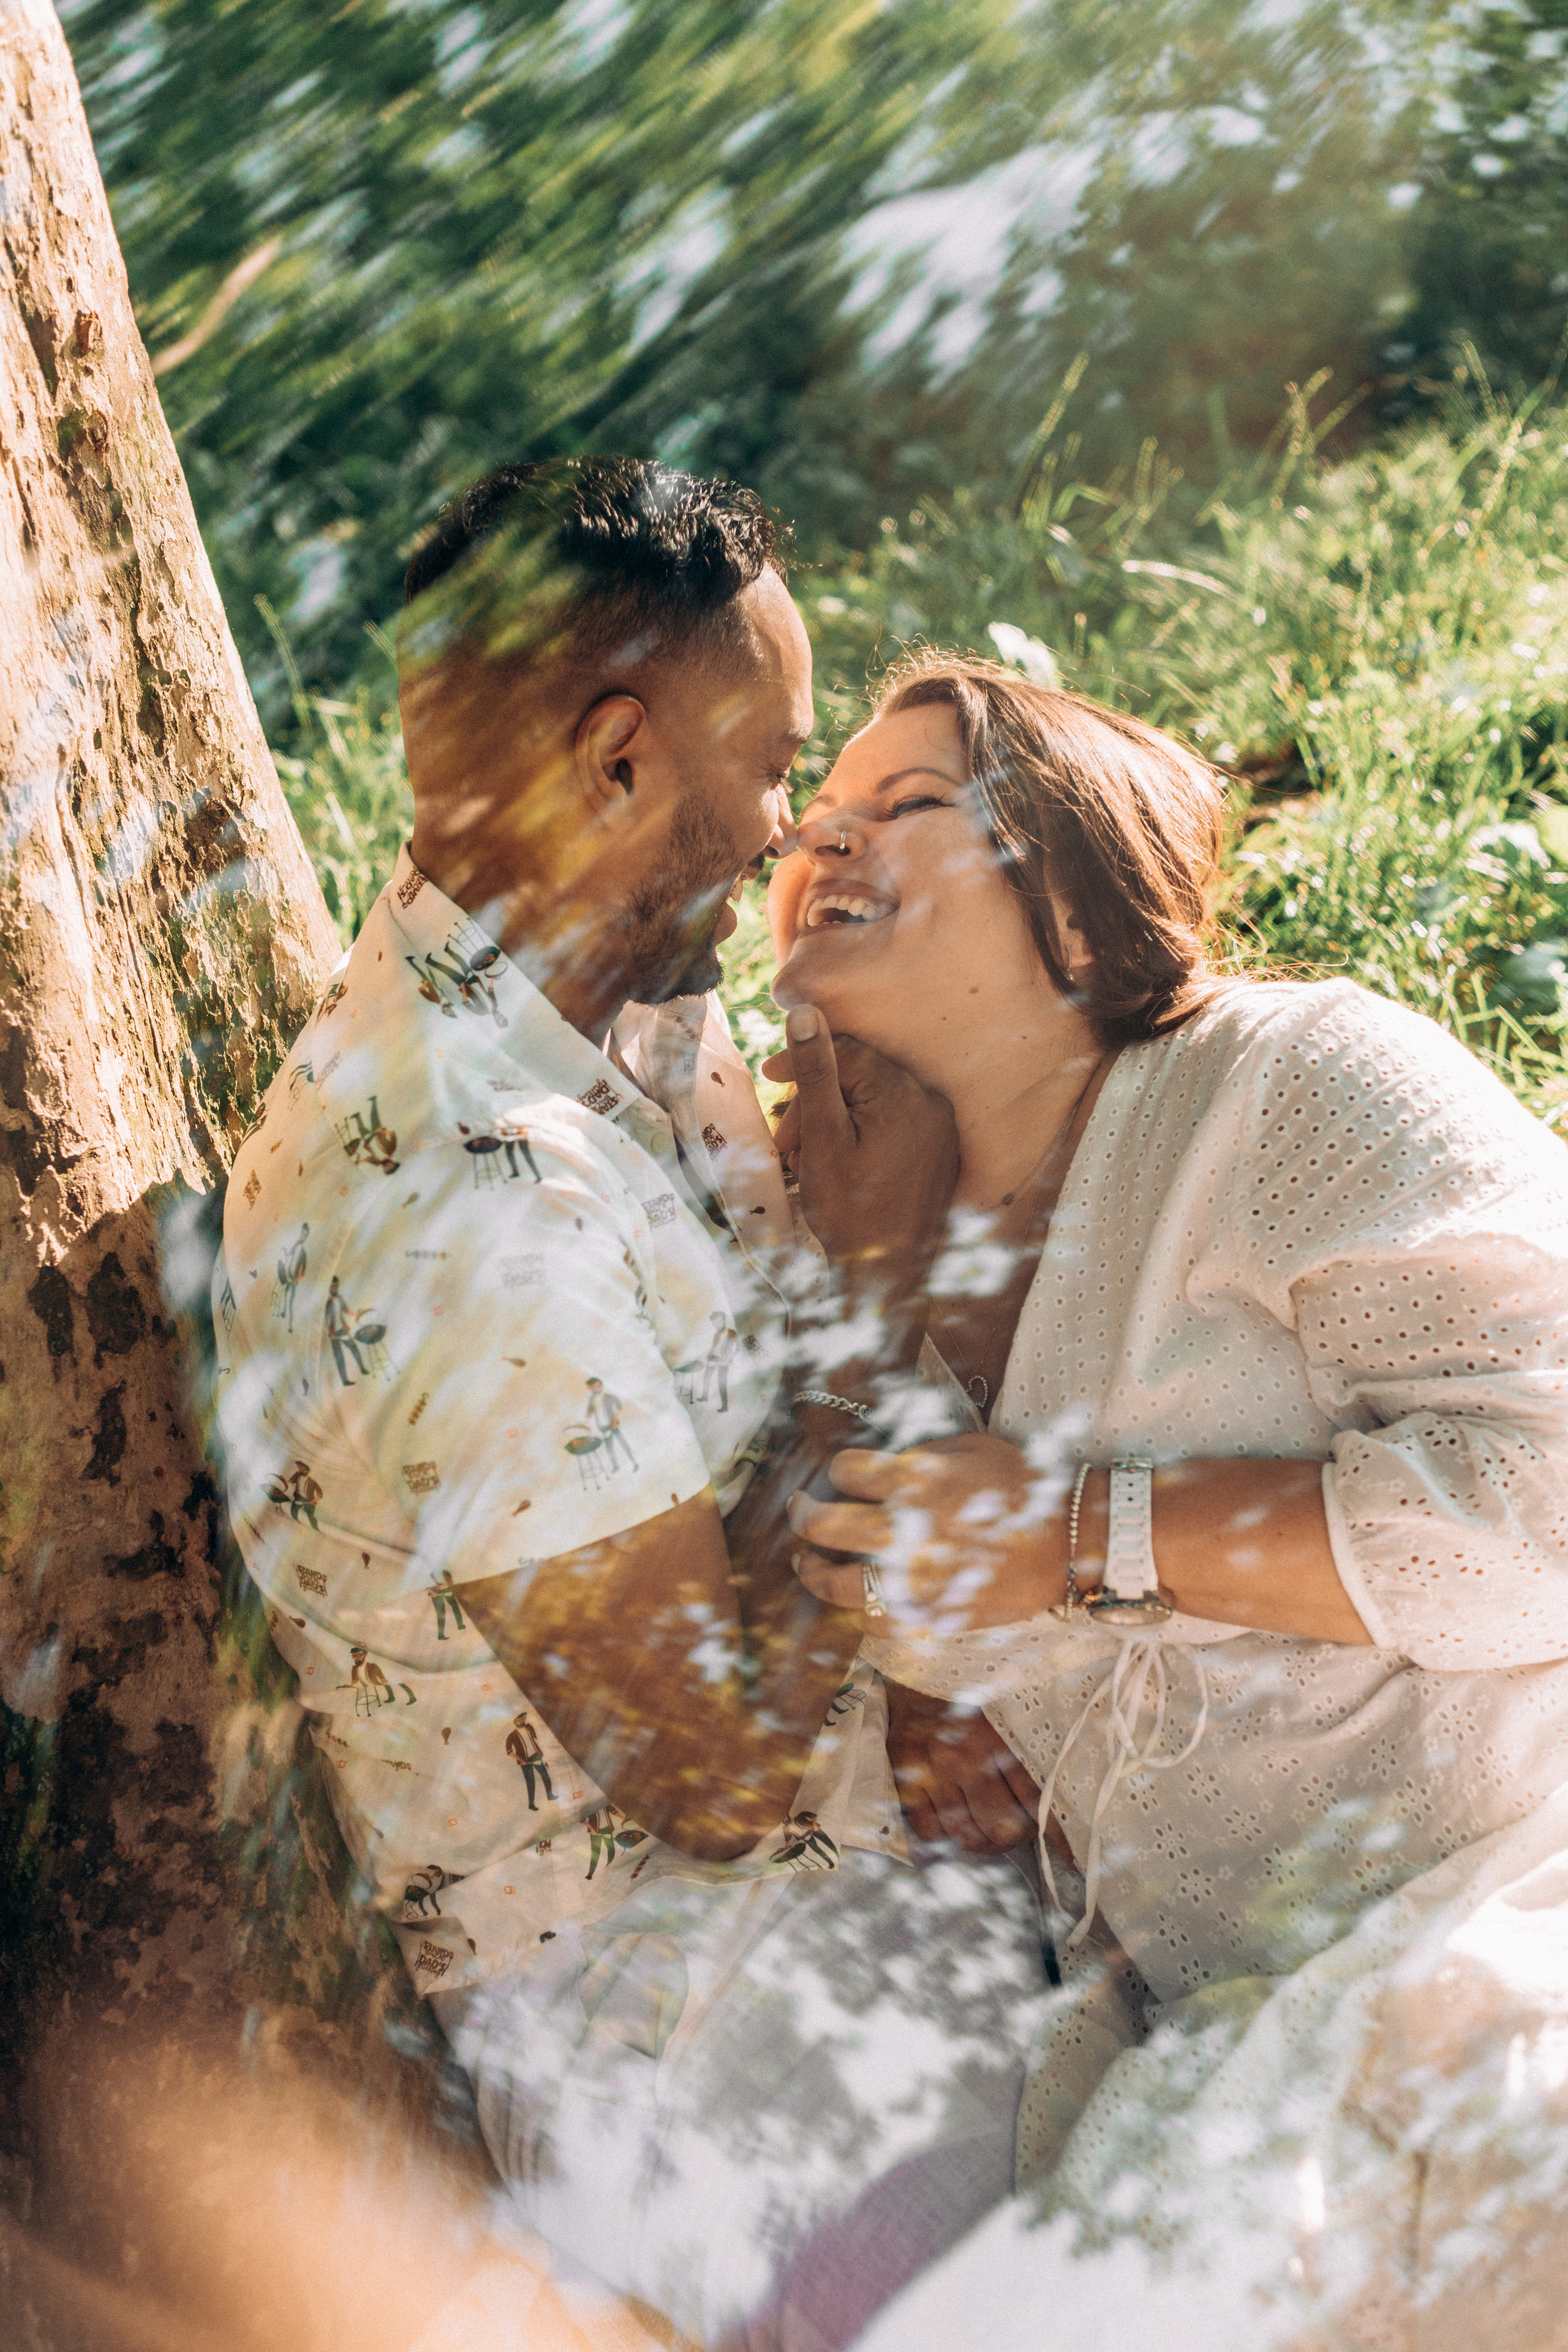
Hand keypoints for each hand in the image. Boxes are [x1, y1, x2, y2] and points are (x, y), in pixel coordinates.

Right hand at [762, 1011, 956, 1315]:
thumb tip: (805, 1010)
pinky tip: (837, 1163)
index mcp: (905, 1095)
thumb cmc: (850, 1213)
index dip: (804, 1060)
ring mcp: (941, 1128)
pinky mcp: (940, 1150)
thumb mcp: (823, 1138)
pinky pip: (894, 1122)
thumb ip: (816, 1072)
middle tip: (786, 1142)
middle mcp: (932, 1103)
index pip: (848, 1051)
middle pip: (861, 1075)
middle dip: (816, 1101)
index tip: (770, 1076)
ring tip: (805, 1159)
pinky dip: (861, 1133)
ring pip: (874, 1099)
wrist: (888, 1281)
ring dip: (834, 1120)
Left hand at [787, 1432, 1068, 1632]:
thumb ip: (922, 1455)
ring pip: (836, 1582)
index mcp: (915, 1480)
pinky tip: (853, 1599)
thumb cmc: (1023, 1488)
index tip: (846, 1475)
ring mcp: (913, 1577)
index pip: (846, 1470)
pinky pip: (874, 1620)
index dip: (840, 1470)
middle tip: (802, 1511)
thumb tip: (884, 1465)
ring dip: (813, 1571)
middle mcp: (905, 1529)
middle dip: (804, 1515)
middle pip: (824, 1525)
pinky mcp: (929, 1613)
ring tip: (808, 1564)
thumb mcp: (972, 1448)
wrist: (1068, 1542)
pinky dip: (856, 1610)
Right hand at [885, 1681, 1042, 1852]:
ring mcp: (933, 1774)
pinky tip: (955, 1824)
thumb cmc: (966, 1709)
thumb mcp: (1003, 1721)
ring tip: (990, 1835)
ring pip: (967, 1835)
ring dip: (983, 1843)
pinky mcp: (908, 1784)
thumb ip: (1027, 1758)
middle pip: (1000, 1826)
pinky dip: (946, 1836)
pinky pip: (931, 1832)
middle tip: (1017, 1832)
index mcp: (994, 1738)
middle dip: (1014, 1838)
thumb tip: (1056, 1801)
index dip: (1050, 1828)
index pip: (1032, 1797)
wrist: (913, 1687)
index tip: (1064, 1847)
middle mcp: (964, 1758)